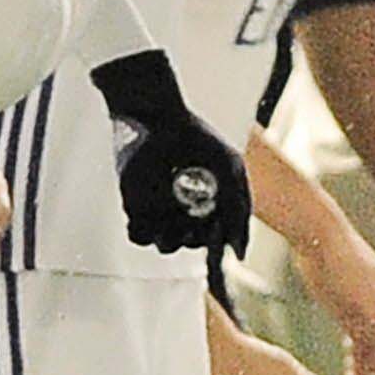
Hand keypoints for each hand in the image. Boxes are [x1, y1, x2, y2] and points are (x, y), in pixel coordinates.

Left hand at [91, 49, 251, 256]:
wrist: (159, 119)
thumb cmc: (198, 138)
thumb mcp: (230, 168)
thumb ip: (238, 209)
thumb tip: (239, 256)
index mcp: (213, 207)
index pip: (218, 239)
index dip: (217, 248)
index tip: (214, 244)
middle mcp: (188, 213)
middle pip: (193, 244)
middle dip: (193, 239)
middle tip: (192, 223)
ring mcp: (161, 212)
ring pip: (167, 245)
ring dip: (170, 240)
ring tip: (169, 221)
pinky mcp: (136, 208)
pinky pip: (138, 235)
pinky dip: (141, 233)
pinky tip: (144, 219)